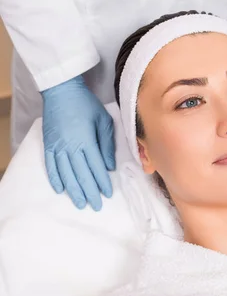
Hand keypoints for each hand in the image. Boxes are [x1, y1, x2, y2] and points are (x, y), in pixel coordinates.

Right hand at [41, 75, 115, 209]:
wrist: (61, 90)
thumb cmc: (86, 103)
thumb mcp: (104, 120)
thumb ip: (107, 143)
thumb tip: (109, 166)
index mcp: (86, 141)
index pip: (96, 167)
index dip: (102, 182)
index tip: (107, 194)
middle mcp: (71, 146)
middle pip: (81, 175)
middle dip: (89, 192)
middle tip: (95, 206)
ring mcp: (58, 146)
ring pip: (66, 174)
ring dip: (73, 190)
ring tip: (80, 203)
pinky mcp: (49, 144)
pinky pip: (51, 165)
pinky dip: (55, 178)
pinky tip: (61, 189)